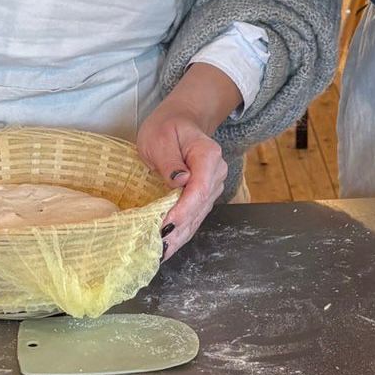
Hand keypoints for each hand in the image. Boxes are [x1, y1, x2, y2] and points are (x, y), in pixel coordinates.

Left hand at [136, 64, 238, 259]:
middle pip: (199, 207)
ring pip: (198, 217)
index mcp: (208, 155)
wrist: (180, 121)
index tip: (165, 227)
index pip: (199, 189)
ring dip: (179, 237)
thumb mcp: (159, 137)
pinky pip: (194, 217)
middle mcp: (217, 173)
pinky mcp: (204, 196)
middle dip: (178, 230)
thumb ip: (169, 159)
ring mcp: (213, 186)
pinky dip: (181, 233)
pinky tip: (167, 247)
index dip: (183, 211)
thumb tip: (180, 181)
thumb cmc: (166, 127)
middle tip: (157, 249)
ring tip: (159, 254)